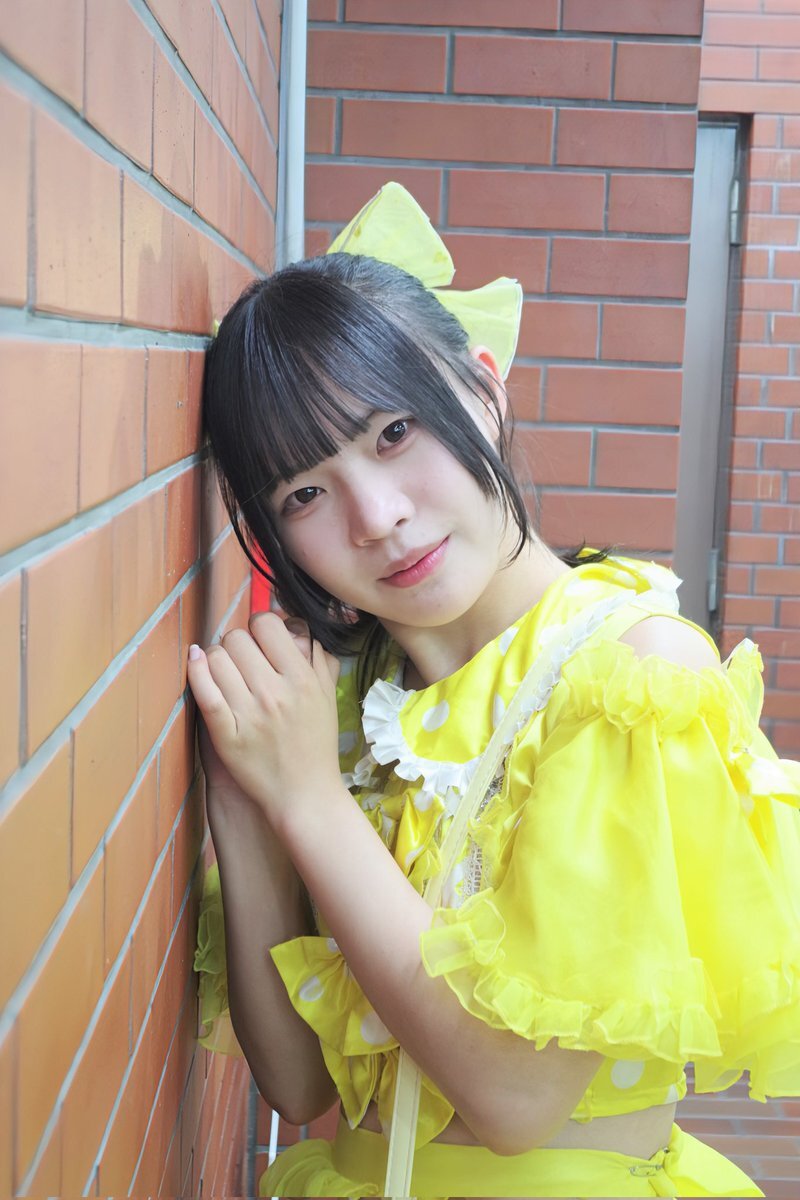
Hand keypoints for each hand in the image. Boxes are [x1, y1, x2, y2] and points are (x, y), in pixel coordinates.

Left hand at [187, 612, 340, 823]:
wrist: (306, 795)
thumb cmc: (316, 744)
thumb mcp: (328, 696)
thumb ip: (317, 657)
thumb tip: (295, 624)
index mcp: (302, 679)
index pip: (267, 625)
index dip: (259, 627)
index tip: (259, 642)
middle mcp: (275, 693)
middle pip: (237, 639)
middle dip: (236, 645)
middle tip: (241, 662)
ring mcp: (249, 714)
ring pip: (216, 659)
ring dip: (216, 660)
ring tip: (225, 674)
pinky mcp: (226, 735)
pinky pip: (205, 692)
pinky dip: (196, 671)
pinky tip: (195, 661)